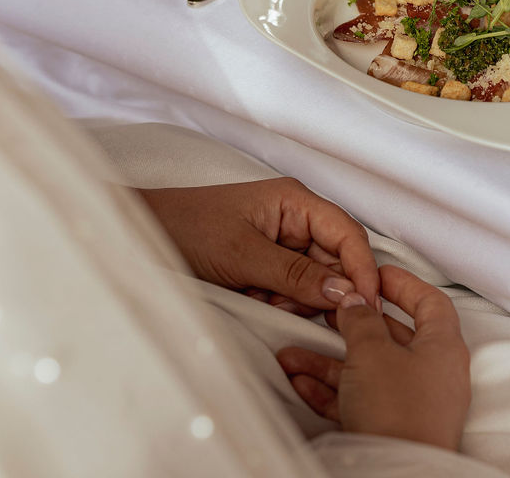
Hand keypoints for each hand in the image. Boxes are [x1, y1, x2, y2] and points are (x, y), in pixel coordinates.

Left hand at [136, 178, 379, 314]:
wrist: (143, 238)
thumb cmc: (187, 229)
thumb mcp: (243, 255)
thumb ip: (296, 274)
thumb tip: (345, 293)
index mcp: (296, 201)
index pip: (348, 234)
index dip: (363, 270)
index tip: (367, 306)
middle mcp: (295, 220)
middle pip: (335, 263)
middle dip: (318, 291)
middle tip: (288, 305)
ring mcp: (281, 244)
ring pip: (314, 283)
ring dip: (294, 300)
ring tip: (259, 298)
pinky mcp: (267, 267)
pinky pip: (291, 292)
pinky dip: (278, 303)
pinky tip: (253, 299)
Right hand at [277, 265, 470, 451]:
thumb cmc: (400, 416)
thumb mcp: (372, 352)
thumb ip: (361, 320)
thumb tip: (355, 303)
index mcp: (443, 347)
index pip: (430, 301)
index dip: (403, 284)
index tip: (377, 275)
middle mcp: (434, 375)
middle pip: (393, 337)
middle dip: (355, 326)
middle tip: (333, 312)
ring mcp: (414, 405)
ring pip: (368, 371)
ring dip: (330, 362)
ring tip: (296, 353)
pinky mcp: (393, 430)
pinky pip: (360, 401)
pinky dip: (331, 391)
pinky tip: (302, 383)